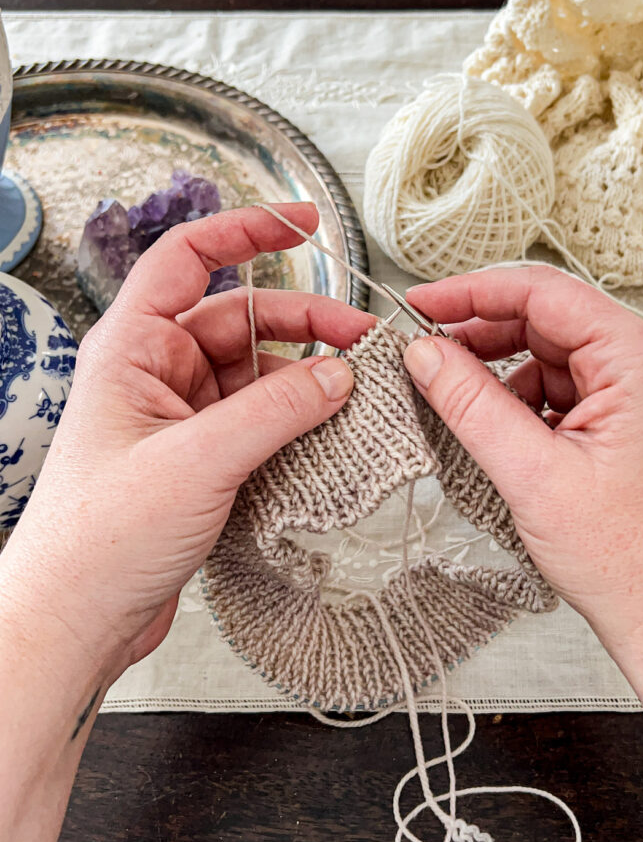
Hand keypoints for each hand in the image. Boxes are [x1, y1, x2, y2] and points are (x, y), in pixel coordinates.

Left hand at [1, 202, 374, 680]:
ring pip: (259, 372)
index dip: (248, 230)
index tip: (305, 221)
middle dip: (306, 324)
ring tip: (358, 395)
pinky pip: (260, 418)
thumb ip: (275, 411)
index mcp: (133, 348)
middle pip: (244, 319)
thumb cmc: (101, 538)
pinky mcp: (202, 457)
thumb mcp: (197, 462)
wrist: (79, 619)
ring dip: (307, 378)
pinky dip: (297, 420)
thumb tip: (339, 373)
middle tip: (364, 342)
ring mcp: (182, 415)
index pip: (189, 258)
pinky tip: (331, 432)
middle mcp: (158, 372)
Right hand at [403, 267, 642, 841]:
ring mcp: (633, 391)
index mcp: (636, 358)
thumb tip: (425, 354)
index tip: (420, 303)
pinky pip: (557, 389)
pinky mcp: (620, 418)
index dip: (471, 293)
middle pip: (542, 320)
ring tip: (459, 409)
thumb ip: (471, 404)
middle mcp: (642, 363)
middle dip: (480, 337)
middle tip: (424, 356)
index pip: (541, 293)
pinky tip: (499, 436)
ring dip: (498, 378)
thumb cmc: (632, 559)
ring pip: (545, 356)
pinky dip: (519, 406)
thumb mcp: (532, 475)